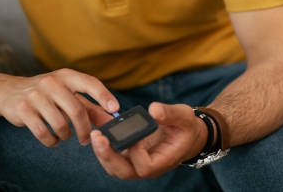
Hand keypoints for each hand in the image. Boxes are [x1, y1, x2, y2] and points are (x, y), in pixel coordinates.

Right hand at [0, 68, 118, 146]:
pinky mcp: (23, 109)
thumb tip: (111, 118)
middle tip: (86, 139)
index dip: (104, 96)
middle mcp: (51, 82)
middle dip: (84, 129)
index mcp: (66, 76)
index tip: (115, 109)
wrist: (9, 92)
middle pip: (76, 110)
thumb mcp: (66, 93)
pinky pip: (43, 133)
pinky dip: (51, 141)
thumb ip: (89, 105)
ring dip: (66, 136)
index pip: (89, 82)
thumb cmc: (46, 94)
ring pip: (60, 124)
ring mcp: (36, 95)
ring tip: (65, 135)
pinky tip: (53, 139)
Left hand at [90, 103, 207, 178]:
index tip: (134, 134)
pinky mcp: (131, 155)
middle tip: (97, 136)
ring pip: (115, 166)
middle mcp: (148, 166)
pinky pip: (114, 156)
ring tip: (95, 133)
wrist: (187, 134)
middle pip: (123, 171)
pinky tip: (100, 129)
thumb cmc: (186, 126)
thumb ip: (169, 114)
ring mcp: (138, 162)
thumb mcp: (184, 116)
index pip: (144, 166)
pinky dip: (105, 145)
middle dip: (108, 155)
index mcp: (163, 160)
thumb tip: (153, 110)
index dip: (136, 151)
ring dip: (103, 152)